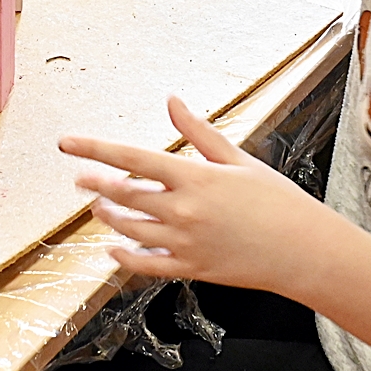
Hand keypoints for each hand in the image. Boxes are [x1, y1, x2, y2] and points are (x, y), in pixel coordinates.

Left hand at [65, 95, 334, 291]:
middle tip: (79, 178)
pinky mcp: (191, 269)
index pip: (133, 158)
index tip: (68, 144)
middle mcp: (184, 212)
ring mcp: (185, 244)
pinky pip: (146, 265)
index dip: (96, 148)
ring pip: (130, 230)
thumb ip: (198, 132)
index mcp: (195, 178)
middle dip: (96, 185)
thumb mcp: (237, 158)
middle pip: (124, 196)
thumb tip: (172, 101)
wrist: (302, 249)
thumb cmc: (275, 200)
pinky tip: (113, 248)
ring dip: (108, 217)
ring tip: (97, 207)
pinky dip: (124, 257)